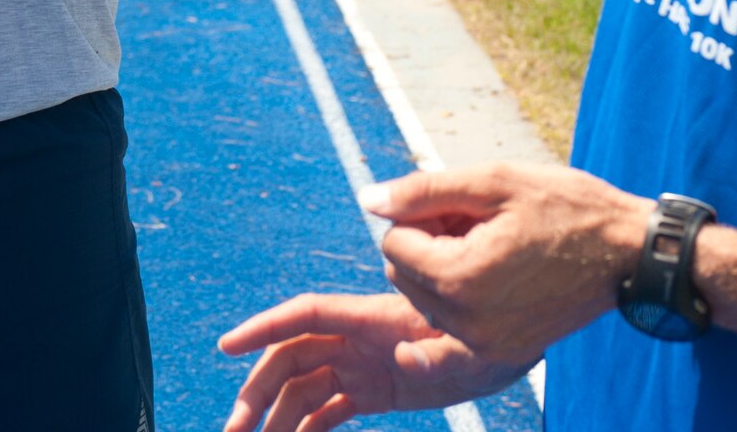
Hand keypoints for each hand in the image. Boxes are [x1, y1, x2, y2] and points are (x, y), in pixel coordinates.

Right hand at [218, 292, 523, 431]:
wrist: (511, 344)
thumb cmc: (495, 337)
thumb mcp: (472, 349)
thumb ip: (438, 355)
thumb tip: (403, 361)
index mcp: (374, 320)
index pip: (307, 316)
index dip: (264, 327)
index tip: (226, 346)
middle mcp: (359, 339)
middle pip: (292, 359)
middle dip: (257, 392)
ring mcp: (363, 363)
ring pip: (303, 387)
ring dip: (274, 417)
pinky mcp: (374, 388)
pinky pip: (327, 407)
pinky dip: (304, 427)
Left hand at [364, 163, 649, 366]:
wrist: (628, 253)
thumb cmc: (566, 207)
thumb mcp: (493, 181)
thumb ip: (423, 191)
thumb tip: (368, 199)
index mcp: (459, 277)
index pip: (392, 241)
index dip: (420, 214)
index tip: (463, 206)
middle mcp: (466, 321)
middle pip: (403, 273)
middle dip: (427, 242)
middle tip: (477, 222)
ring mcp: (485, 343)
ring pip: (424, 298)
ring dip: (443, 268)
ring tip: (492, 243)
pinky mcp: (502, 352)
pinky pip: (452, 323)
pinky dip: (461, 295)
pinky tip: (497, 271)